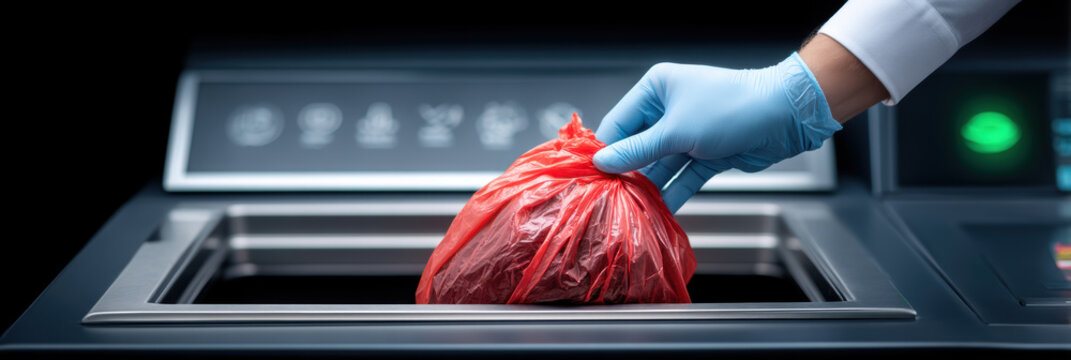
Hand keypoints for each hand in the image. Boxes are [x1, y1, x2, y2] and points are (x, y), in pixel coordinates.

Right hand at [593, 53, 841, 212]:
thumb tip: (603, 162)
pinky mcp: (706, 154)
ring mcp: (689, 133)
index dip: (606, 149)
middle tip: (609, 197)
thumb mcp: (676, 131)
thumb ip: (637, 150)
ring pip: (661, 165)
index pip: (619, 122)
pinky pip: (683, 176)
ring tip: (633, 210)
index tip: (591, 175)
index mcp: (657, 89)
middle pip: (638, 146)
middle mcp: (669, 109)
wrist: (784, 117)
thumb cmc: (730, 108)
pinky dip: (674, 193)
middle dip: (628, 172)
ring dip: (650, 187)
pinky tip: (661, 211)